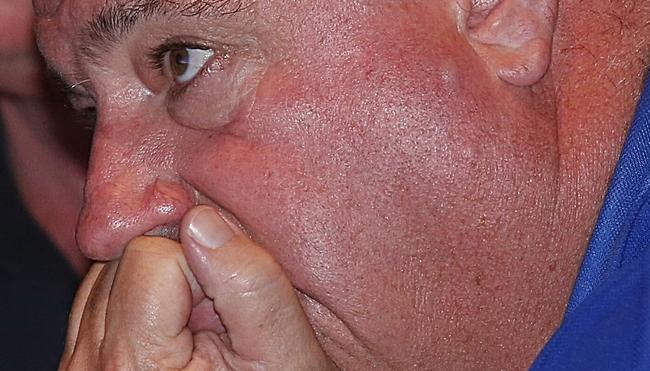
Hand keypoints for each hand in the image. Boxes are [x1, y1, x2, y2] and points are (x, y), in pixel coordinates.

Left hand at [59, 205, 334, 369]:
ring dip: (161, 280)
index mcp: (134, 365)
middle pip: (126, 257)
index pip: (152, 255)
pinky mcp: (83, 359)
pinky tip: (176, 326)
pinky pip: (106, 292)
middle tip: (216, 315)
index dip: (206, 267)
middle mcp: (90, 365)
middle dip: (180, 269)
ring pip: (114, 268)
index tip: (229, 306)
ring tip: (199, 324)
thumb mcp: (287, 355)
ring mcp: (79, 363)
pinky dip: (142, 295)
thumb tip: (204, 221)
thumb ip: (252, 285)